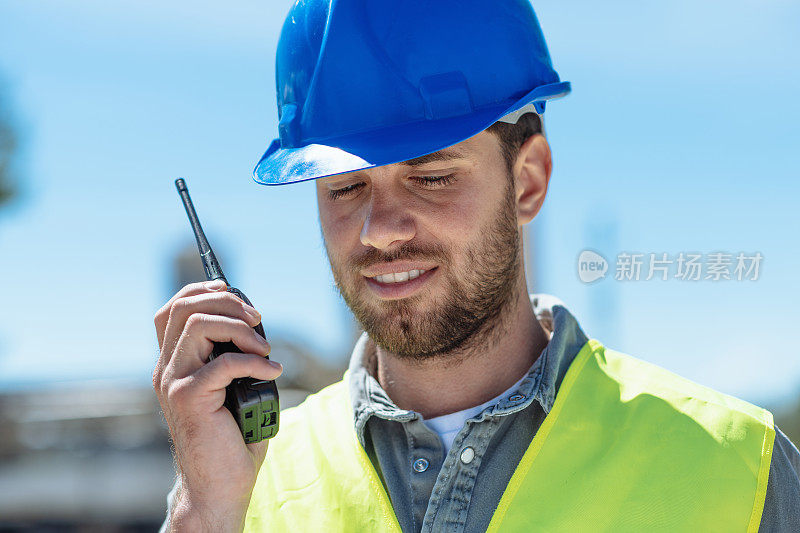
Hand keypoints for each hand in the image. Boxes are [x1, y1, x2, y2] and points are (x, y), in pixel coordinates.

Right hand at [152, 280, 281, 530]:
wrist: (220, 486)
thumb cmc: (233, 437)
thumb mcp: (234, 385)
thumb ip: (233, 353)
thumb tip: (255, 320)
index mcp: (174, 362)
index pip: (173, 308)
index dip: (205, 291)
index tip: (238, 297)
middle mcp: (166, 368)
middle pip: (184, 307)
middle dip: (228, 302)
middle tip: (258, 319)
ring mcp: (173, 382)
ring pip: (198, 325)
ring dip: (240, 329)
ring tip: (264, 349)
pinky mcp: (189, 399)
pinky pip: (224, 363)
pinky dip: (255, 362)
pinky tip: (273, 372)